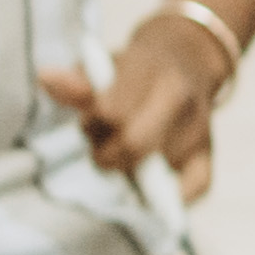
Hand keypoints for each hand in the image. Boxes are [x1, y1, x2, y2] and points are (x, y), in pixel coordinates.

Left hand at [38, 12, 228, 199]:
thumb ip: (75, 80)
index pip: (111, 112)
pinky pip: (194, 189)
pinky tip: (151, 186)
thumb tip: (45, 79)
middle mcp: (181, 100)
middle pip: (133, 145)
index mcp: (153, 72)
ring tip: (127, 154)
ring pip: (156, 172)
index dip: (93, 124)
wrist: (185, 56)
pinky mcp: (209, 155)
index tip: (92, 122)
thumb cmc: (134, 67)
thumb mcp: (104, 64)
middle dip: (107, 155)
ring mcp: (199, 130)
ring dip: (132, 172)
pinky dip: (171, 198)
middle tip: (103, 151)